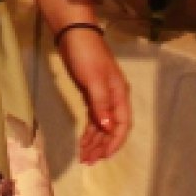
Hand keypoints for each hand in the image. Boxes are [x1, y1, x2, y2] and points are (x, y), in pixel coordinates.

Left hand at [58, 25, 130, 162]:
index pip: (122, 125)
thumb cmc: (86, 55)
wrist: (73, 35)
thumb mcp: (94, 79)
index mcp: (120, 94)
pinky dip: (88, 131)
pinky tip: (82, 142)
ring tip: (83, 156)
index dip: (114, 143)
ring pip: (102, 126)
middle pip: (112, 129)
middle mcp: (114, 98)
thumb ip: (101, 104)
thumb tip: (109, 129)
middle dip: (102, 146)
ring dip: (94, 142)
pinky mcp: (91, 95)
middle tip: (88, 161)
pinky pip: (93, 119)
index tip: (103, 157)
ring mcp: (102, 97)